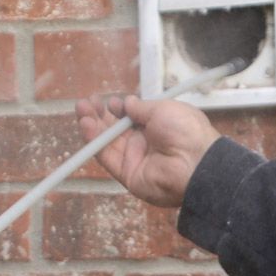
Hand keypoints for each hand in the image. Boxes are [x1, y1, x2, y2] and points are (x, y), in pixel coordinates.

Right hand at [76, 94, 220, 207]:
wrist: (194, 163)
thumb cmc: (184, 130)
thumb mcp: (163, 109)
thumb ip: (141, 107)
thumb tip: (127, 102)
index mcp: (157, 126)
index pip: (131, 118)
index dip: (118, 109)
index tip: (110, 101)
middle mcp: (145, 143)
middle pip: (116, 129)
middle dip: (100, 115)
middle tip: (85, 103)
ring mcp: (135, 159)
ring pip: (108, 142)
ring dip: (93, 126)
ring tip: (81, 110)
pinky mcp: (127, 174)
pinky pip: (107, 157)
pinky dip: (95, 142)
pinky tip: (86, 126)